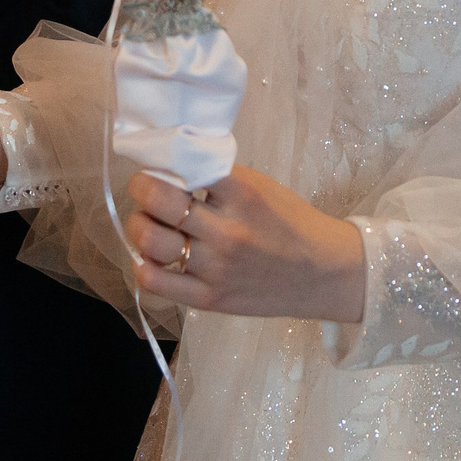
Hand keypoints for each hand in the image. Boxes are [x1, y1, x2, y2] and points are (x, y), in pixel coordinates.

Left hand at [126, 168, 365, 323]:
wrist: (322, 273)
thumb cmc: (289, 222)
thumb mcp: (259, 187)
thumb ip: (217, 177)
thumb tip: (168, 165)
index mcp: (242, 193)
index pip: (182, 166)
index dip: (160, 162)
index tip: (157, 164)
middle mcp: (226, 230)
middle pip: (157, 201)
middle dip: (141, 188)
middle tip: (145, 189)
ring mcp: (216, 267)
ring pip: (150, 239)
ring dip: (138, 225)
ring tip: (147, 222)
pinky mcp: (209, 298)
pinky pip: (156, 281)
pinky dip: (143, 265)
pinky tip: (151, 257)